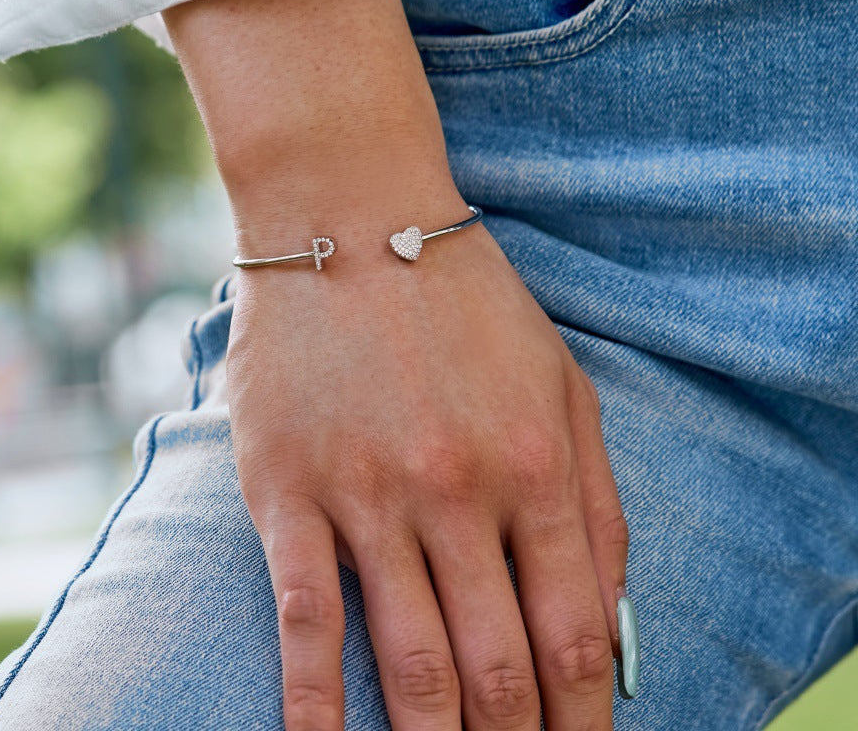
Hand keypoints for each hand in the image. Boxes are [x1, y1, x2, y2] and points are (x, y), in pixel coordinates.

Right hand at [226, 213, 628, 730]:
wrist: (349, 219)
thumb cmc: (463, 303)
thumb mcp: (562, 381)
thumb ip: (598, 499)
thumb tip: (612, 624)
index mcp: (536, 465)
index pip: (576, 639)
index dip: (582, 721)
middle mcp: (458, 491)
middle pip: (498, 671)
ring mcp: (368, 495)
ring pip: (410, 663)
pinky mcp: (288, 492)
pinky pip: (305, 622)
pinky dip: (316, 707)